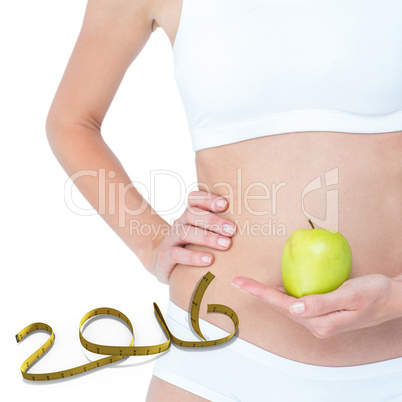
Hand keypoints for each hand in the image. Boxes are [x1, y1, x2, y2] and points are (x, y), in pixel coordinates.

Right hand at [150, 191, 235, 283]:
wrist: (161, 261)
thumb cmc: (192, 246)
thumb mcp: (202, 233)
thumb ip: (221, 227)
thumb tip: (254, 223)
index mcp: (190, 215)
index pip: (194, 199)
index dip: (208, 199)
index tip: (225, 204)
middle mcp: (179, 223)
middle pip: (192, 214)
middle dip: (213, 221)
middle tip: (232, 230)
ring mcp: (171, 239)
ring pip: (186, 233)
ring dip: (207, 238)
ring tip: (226, 245)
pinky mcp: (165, 256)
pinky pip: (177, 254)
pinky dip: (193, 257)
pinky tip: (209, 260)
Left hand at [231, 273, 394, 337]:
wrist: (392, 298)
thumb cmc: (374, 294)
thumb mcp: (350, 295)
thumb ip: (322, 302)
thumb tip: (294, 306)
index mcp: (320, 322)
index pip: (283, 305)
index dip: (260, 292)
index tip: (242, 283)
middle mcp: (316, 324)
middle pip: (280, 306)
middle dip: (258, 293)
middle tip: (239, 281)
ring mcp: (318, 320)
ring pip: (287, 305)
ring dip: (268, 294)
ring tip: (250, 284)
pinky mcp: (321, 313)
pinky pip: (296, 302)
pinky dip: (283, 294)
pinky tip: (276, 287)